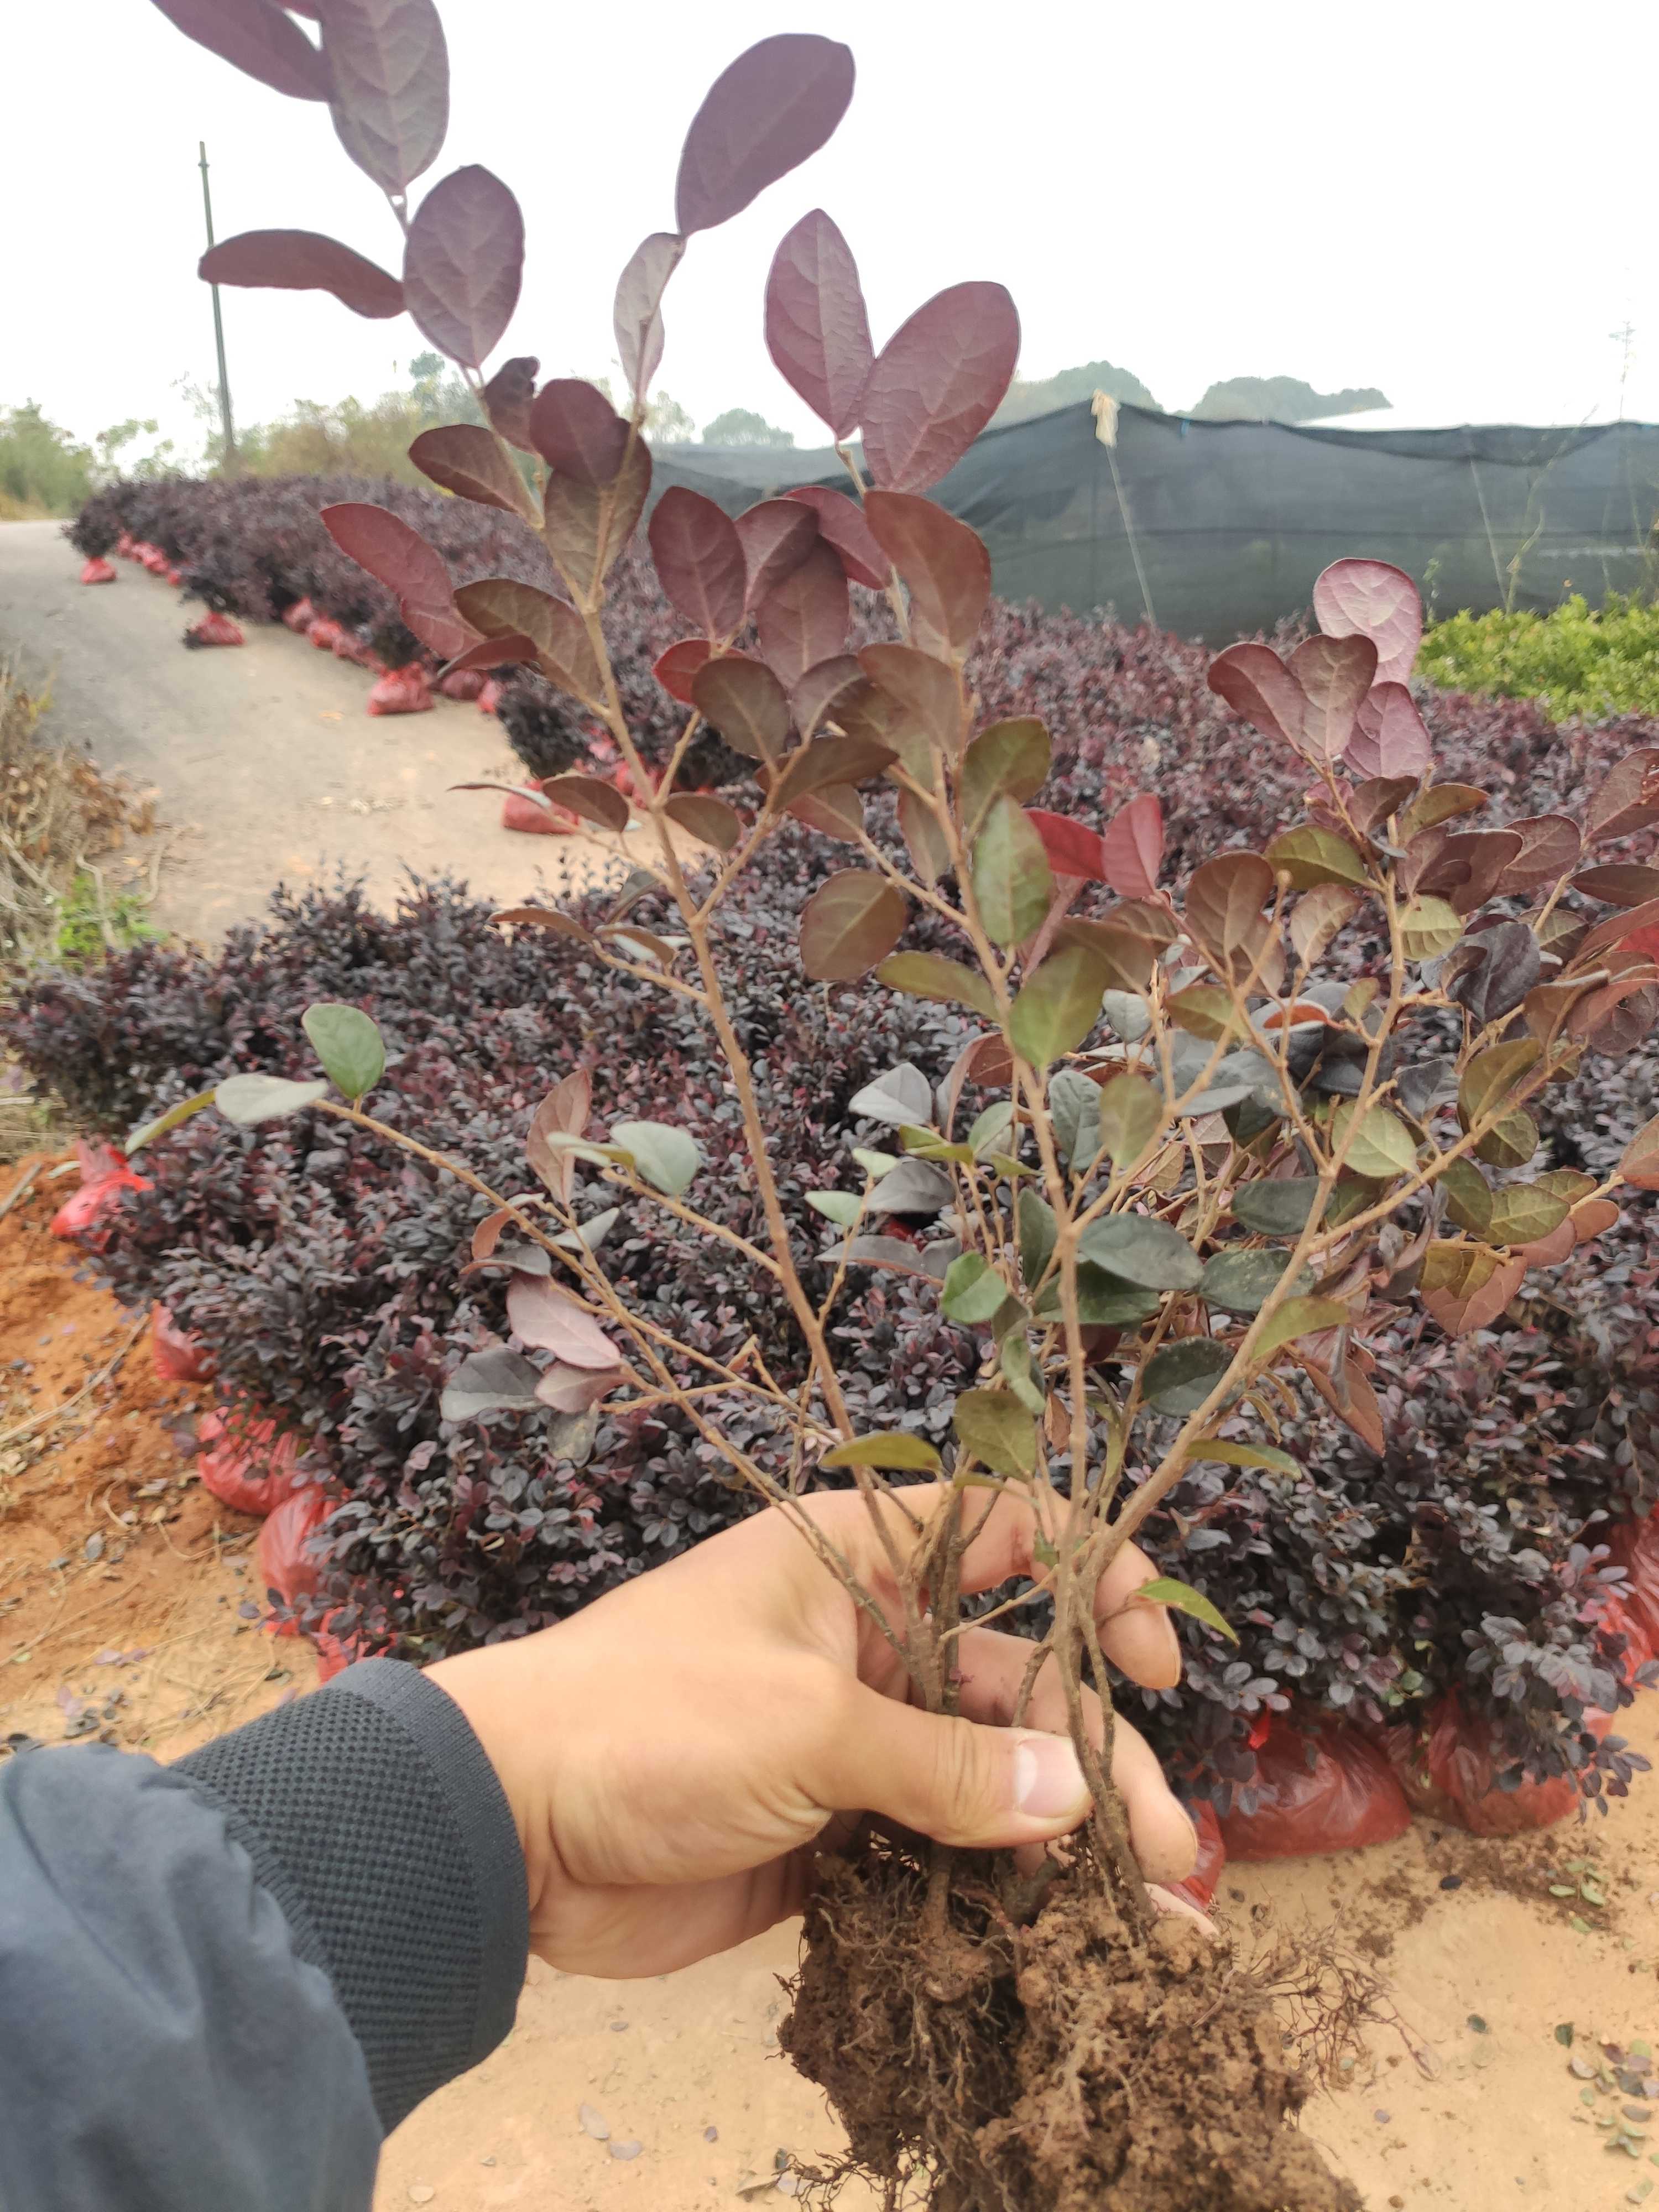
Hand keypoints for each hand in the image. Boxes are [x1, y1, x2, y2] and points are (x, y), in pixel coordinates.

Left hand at [427, 1485, 1199, 1977]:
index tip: (1152, 1660)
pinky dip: (998, 1893)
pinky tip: (1063, 1939)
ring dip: (1066, 1841)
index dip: (1096, 1580)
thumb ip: (949, 1765)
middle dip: (1099, 1759)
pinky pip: (937, 1855)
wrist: (506, 1830)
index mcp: (860, 1558)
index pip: (1010, 1536)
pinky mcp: (831, 1839)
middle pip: (1020, 1686)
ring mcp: (852, 1744)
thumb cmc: (650, 1720)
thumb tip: (1077, 1794)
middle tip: (1166, 1853)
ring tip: (1149, 1915)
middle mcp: (868, 1641)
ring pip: (989, 1781)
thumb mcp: (810, 1723)